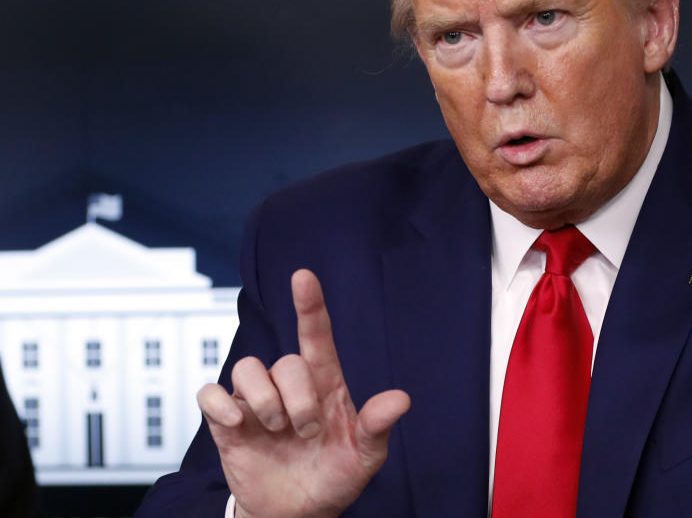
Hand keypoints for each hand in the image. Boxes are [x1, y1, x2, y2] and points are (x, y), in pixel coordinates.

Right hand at [197, 269, 410, 517]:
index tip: (303, 277)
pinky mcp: (228, 422)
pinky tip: (239, 424)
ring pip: (247, 368)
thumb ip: (377, 428)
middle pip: (286, 362)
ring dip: (264, 401)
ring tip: (278, 431)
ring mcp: (257, 403)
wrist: (297, 513)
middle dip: (298, 400)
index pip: (316, 336)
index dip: (310, 306)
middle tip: (307, 432)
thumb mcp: (364, 458)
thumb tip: (401, 399)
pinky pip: (210, 394)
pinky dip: (221, 405)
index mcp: (324, 385)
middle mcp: (288, 386)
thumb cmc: (333, 476)